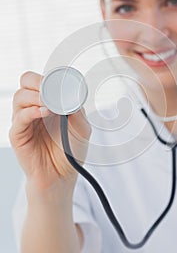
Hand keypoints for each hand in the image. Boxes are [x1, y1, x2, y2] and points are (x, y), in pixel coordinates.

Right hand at [9, 71, 90, 192]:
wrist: (63, 176)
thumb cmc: (71, 151)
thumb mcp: (82, 129)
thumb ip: (78, 112)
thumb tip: (73, 96)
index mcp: (49, 102)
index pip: (41, 80)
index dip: (50, 77)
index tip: (63, 81)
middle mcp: (34, 108)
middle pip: (26, 82)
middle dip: (38, 81)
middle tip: (51, 88)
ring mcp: (25, 120)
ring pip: (20, 96)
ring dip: (36, 96)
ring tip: (50, 105)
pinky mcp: (18, 135)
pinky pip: (19, 117)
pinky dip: (31, 111)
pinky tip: (44, 113)